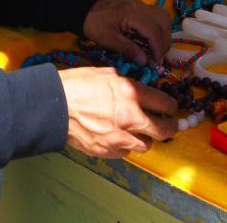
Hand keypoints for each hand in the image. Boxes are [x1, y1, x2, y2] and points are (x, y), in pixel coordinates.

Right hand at [59, 67, 176, 158]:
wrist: (54, 105)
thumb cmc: (78, 84)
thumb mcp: (108, 74)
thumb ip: (129, 84)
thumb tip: (143, 91)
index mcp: (132, 93)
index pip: (166, 104)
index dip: (171, 107)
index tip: (171, 108)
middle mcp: (130, 117)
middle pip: (164, 130)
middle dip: (169, 127)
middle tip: (168, 124)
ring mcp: (119, 137)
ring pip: (146, 145)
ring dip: (145, 137)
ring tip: (138, 130)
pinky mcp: (107, 150)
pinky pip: (125, 152)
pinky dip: (125, 145)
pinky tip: (118, 135)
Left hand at [82, 0, 170, 66]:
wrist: (84, 7)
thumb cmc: (94, 23)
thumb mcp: (108, 39)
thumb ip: (128, 49)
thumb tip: (145, 61)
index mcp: (132, 13)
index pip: (153, 31)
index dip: (158, 48)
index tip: (157, 63)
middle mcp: (140, 6)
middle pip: (163, 22)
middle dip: (164, 42)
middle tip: (158, 58)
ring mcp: (140, 4)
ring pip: (162, 17)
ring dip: (163, 34)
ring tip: (156, 50)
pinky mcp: (138, 5)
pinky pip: (155, 16)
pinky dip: (157, 29)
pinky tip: (150, 40)